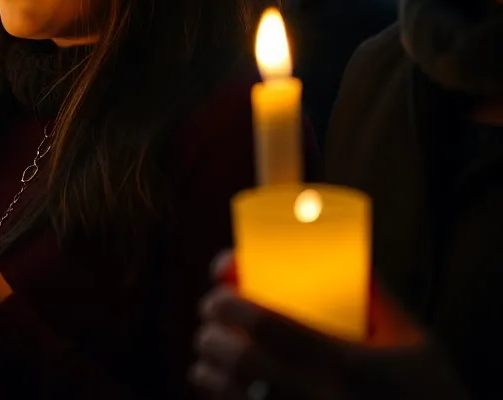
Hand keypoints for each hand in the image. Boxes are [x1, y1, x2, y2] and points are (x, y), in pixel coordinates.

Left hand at [190, 252, 468, 399]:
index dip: (229, 305)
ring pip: (232, 398)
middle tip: (210, 323)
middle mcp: (316, 399)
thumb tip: (345, 251)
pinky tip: (222, 390)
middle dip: (212, 336)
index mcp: (345, 364)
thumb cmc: (428, 394)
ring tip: (208, 356)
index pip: (265, 325)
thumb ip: (376, 297)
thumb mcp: (412, 342)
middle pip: (239, 362)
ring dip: (210, 372)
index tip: (218, 291)